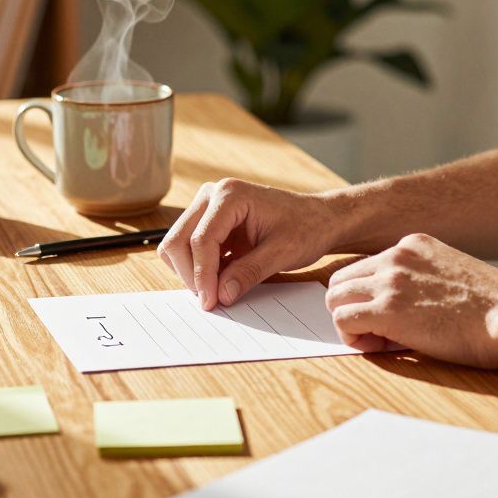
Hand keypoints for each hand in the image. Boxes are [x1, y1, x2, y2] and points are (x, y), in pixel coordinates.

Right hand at [157, 178, 337, 309]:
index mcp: (230, 195)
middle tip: (211, 300)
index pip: (201, 239)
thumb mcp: (282, 253)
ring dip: (192, 272)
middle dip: (191, 274)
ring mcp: (208, 208)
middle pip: (178, 240)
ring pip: (178, 245)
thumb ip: (249, 273)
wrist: (319, 219)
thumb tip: (220, 295)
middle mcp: (212, 196)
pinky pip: (190, 249)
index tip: (211, 302)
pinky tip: (221, 281)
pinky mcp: (210, 223)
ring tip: (217, 290)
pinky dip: (199, 269)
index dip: (202, 275)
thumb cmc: (306, 227)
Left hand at [325, 233, 497, 367]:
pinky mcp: (387, 309)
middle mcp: (396, 255)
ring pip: (335, 299)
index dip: (369, 296)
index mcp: (413, 245)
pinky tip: (377, 346)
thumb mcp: (452, 275)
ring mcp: (390, 280)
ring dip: (349, 323)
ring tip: (379, 340)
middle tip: (379, 332)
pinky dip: (351, 338)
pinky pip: (342, 321)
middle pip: (341, 280)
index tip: (392, 317)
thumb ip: (421, 280)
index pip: (364, 267)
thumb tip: (401, 306)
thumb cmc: (492, 309)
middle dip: (352, 308)